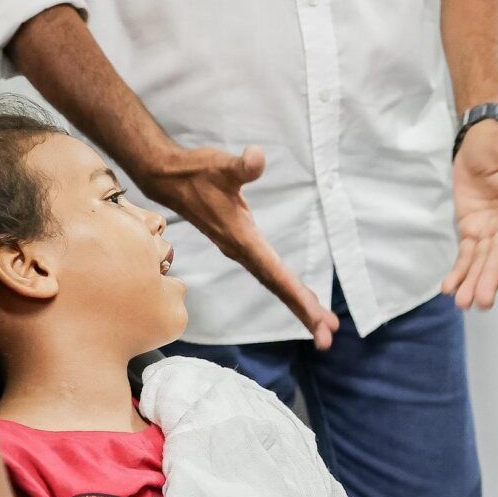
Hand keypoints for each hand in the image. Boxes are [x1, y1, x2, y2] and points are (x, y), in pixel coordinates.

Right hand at [139, 142, 339, 347]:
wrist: (168, 179)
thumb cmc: (197, 172)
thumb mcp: (221, 166)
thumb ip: (241, 166)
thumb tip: (257, 157)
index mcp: (242, 239)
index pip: (275, 273)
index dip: (298, 296)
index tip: (318, 319)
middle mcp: (242, 250)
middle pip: (278, 287)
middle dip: (303, 311)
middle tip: (329, 338)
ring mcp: (241, 250)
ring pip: (274, 284)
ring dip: (298, 305)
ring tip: (324, 326)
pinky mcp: (241, 246)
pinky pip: (270, 274)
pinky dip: (287, 289)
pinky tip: (301, 298)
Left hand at [442, 120, 497, 309]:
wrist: (477, 146)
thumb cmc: (497, 145)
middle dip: (491, 278)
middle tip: (483, 301)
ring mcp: (491, 231)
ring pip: (483, 261)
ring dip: (474, 282)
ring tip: (464, 303)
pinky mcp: (473, 232)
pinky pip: (466, 256)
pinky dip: (459, 272)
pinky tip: (450, 289)